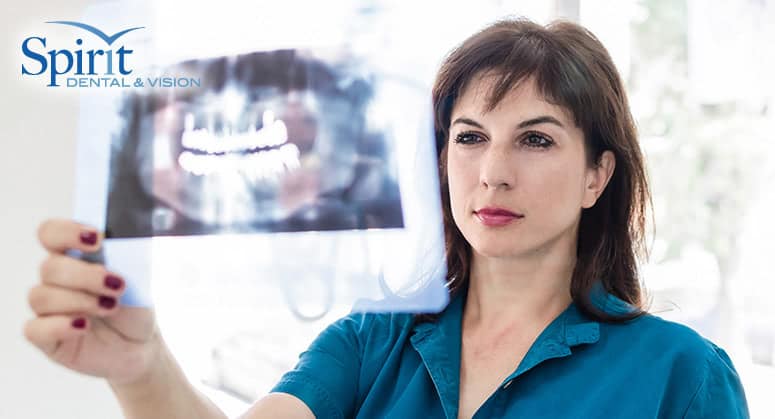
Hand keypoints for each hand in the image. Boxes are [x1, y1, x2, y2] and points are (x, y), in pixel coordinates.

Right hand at [24, 219, 159, 385]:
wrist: (140, 344)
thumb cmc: (134, 306)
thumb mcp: (139, 277)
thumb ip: (126, 256)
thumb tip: (124, 237)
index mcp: (74, 256)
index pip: (52, 233)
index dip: (67, 232)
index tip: (97, 239)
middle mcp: (56, 280)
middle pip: (50, 267)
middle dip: (86, 275)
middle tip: (118, 285)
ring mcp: (48, 309)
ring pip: (42, 296)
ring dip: (80, 300)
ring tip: (111, 307)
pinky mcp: (45, 338)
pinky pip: (35, 329)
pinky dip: (60, 326)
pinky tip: (84, 326)